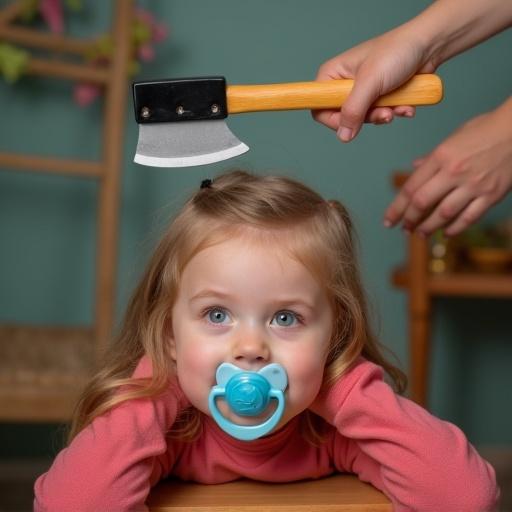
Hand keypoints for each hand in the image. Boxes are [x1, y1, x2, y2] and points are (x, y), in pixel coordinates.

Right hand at [312, 25, 435, 141]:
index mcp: (332, 75)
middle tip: (383, 112)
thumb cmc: (396, 52)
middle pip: (343, 117)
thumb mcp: (370, 82)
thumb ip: (353, 110)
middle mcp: (344, 85)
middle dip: (366, 118)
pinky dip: (394, 112)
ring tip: (397, 106)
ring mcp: (362, 92)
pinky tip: (405, 105)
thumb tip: (343, 136)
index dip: (333, 120)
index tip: (351, 123)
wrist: (428, 45)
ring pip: (363, 119)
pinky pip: (380, 115)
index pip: (319, 107)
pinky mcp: (378, 98)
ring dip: (383, 115)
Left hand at [384, 97, 511, 235]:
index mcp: (442, 156)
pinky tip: (446, 233)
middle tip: (403, 228)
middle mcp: (455, 172)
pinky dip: (456, 228)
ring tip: (421, 234)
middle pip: (423, 202)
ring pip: (444, 213)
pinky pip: (470, 217)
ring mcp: (474, 185)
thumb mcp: (454, 137)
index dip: (396, 207)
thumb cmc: (486, 129)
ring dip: (429, 227)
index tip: (389, 220)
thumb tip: (415, 167)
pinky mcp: (492, 195)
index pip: (411, 187)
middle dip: (409, 219)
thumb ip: (433, 157)